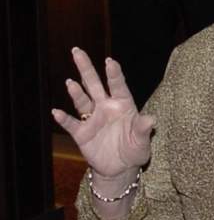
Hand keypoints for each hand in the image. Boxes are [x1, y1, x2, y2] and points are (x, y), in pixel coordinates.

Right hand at [51, 48, 154, 179]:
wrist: (120, 168)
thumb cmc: (135, 150)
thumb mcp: (142, 142)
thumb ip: (143, 129)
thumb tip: (151, 119)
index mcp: (123, 105)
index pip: (118, 86)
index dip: (114, 74)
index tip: (110, 61)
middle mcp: (106, 107)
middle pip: (94, 84)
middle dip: (86, 68)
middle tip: (77, 51)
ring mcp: (93, 119)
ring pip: (82, 100)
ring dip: (76, 92)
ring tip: (70, 82)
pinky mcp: (82, 133)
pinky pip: (71, 124)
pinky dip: (64, 119)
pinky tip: (56, 112)